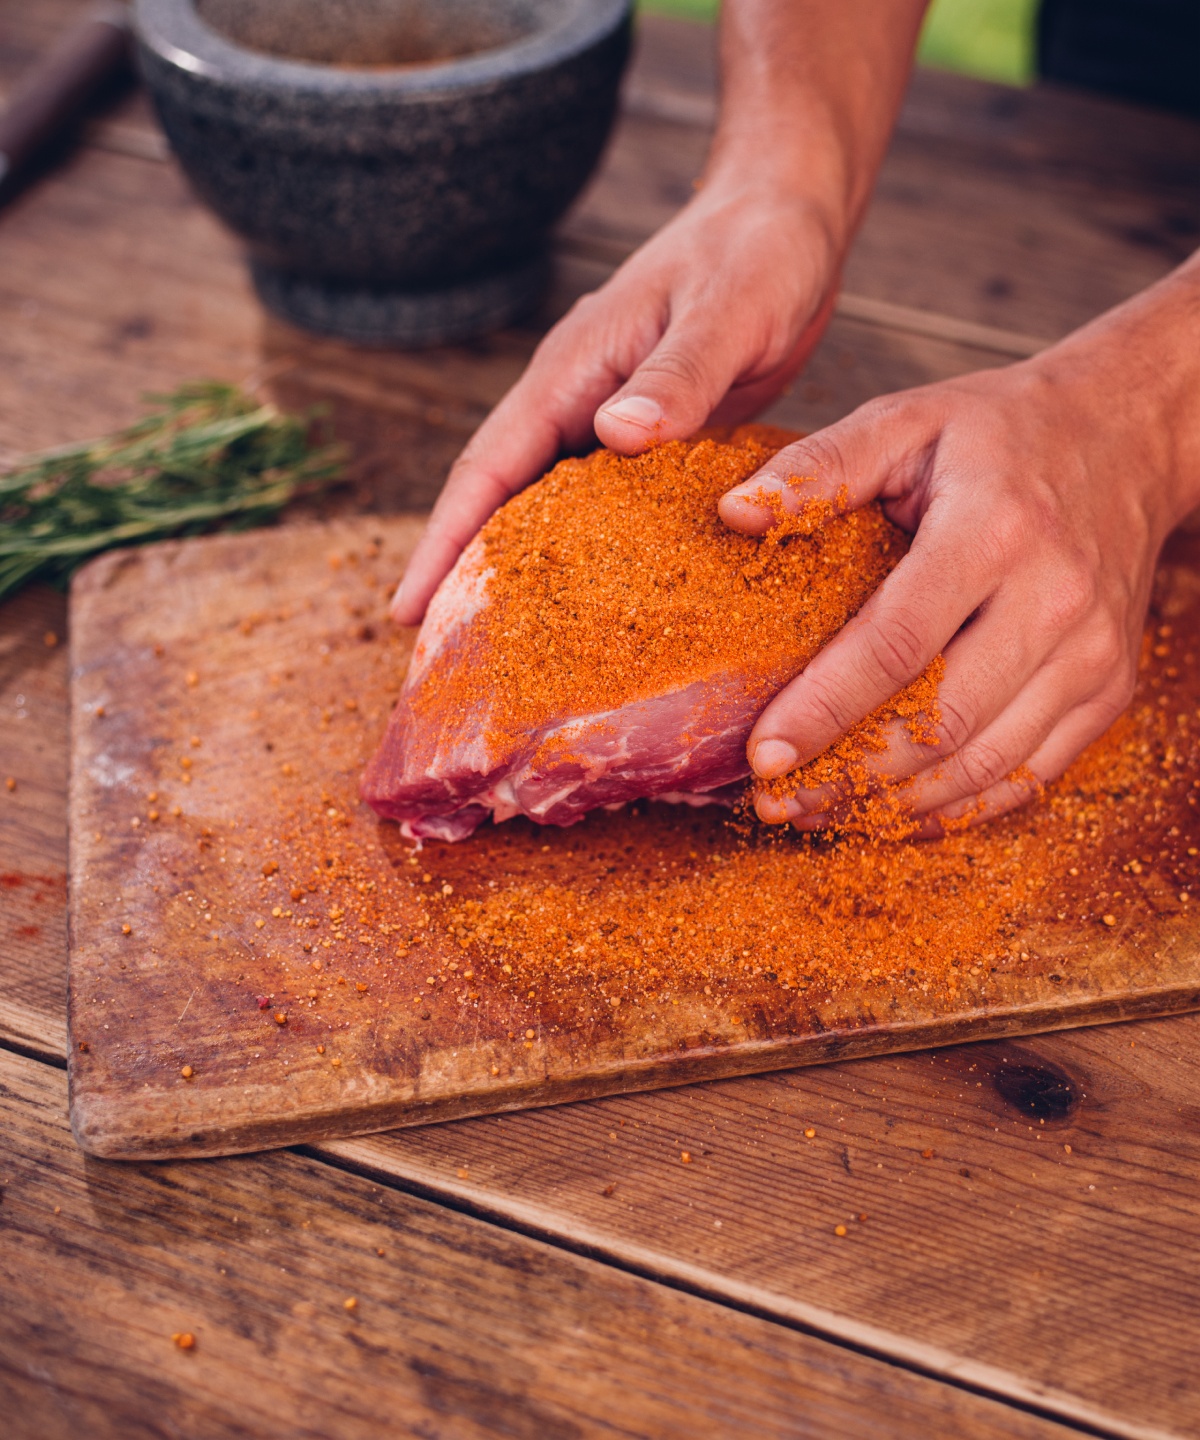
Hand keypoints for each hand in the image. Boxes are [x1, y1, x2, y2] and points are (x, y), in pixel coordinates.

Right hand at [390, 182, 840, 624]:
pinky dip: (591, 554)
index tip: (408, 611)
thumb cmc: (758, 253)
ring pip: (548, 508)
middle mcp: (576, 400)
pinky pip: (606, 506)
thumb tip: (613, 434)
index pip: (485, 468)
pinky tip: (599, 603)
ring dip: (524, 570)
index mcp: (571, 372)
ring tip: (510, 648)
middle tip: (447, 657)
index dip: (444, 543)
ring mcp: (608, 419)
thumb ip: (676, 376)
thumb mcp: (726, 312)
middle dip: (465, 573)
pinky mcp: (650, 438)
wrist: (786, 217)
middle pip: (500, 500)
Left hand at [720, 255, 1199, 833]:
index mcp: (996, 529)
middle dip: (849, 775)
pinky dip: (960, 808)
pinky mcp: (1108, 689)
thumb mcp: (906, 418)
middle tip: (773, 801)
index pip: (897, 642)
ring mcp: (1091, 653)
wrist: (1127, 438)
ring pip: (986, 762)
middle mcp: (1055, 599)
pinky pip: (1030, 775)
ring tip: (816, 814)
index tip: (761, 756)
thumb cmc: (1000, 432)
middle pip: (943, 720)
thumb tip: (733, 514)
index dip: (825, 708)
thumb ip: (820, 466)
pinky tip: (894, 814)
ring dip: (894, 805)